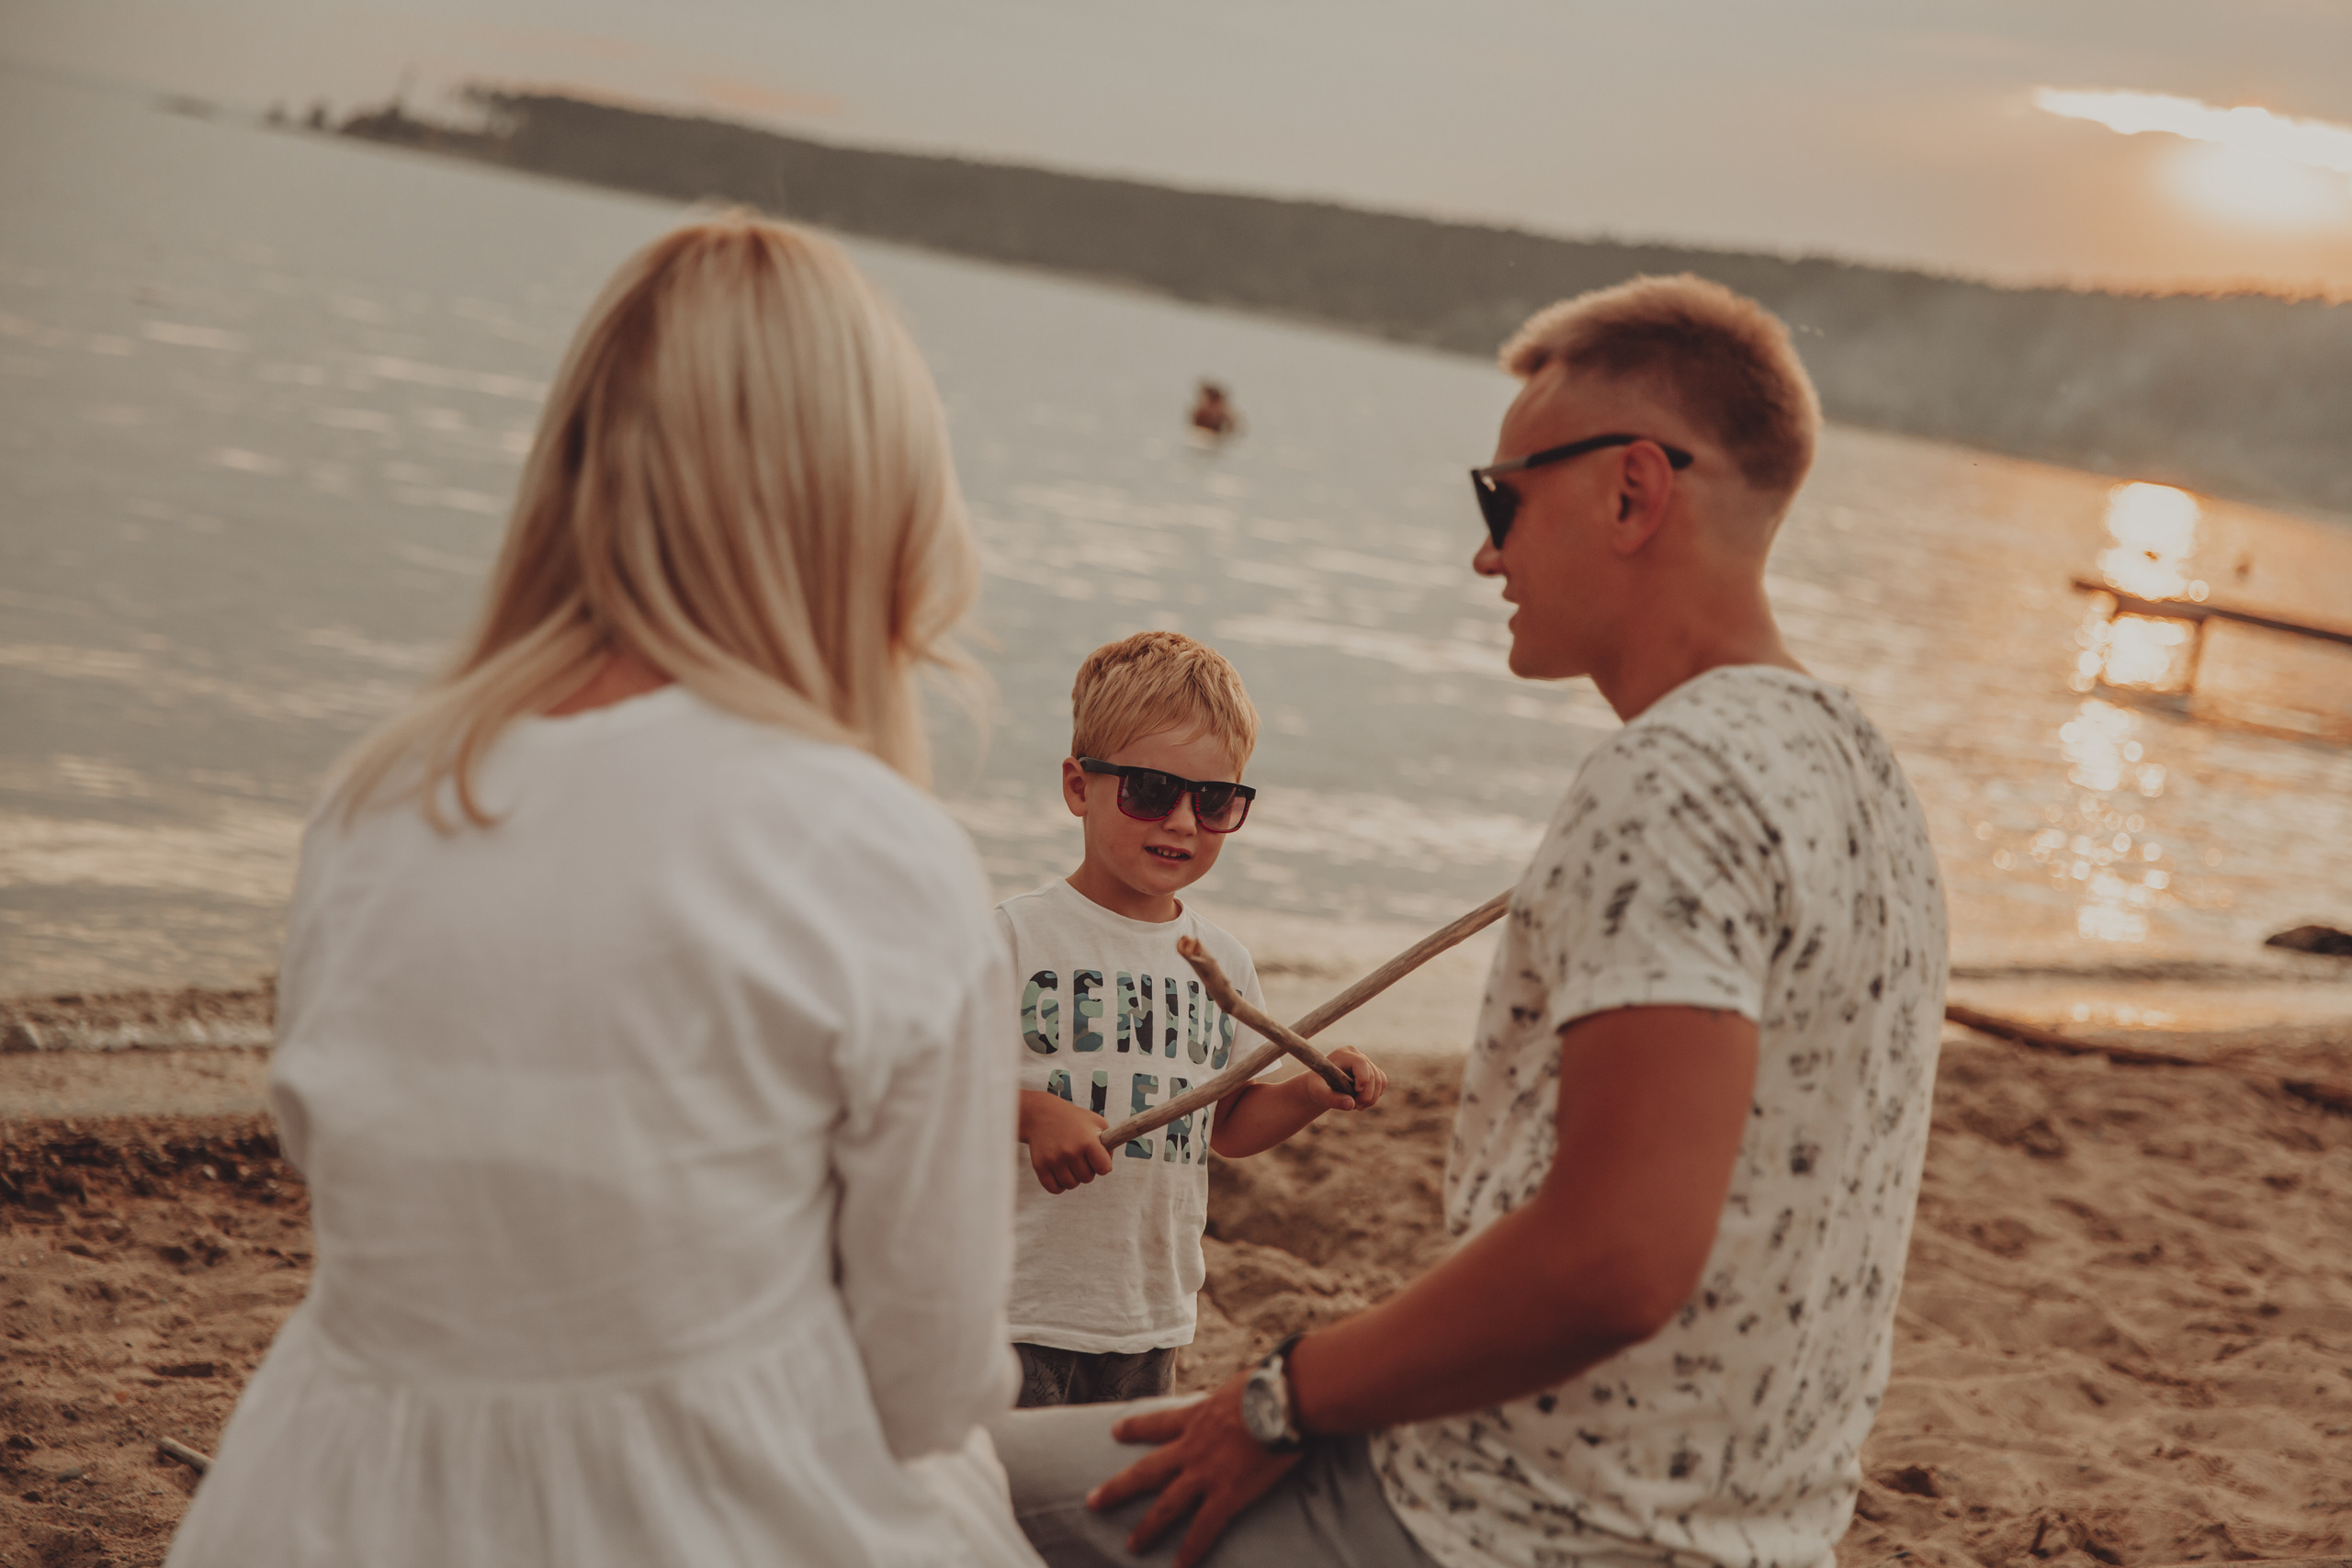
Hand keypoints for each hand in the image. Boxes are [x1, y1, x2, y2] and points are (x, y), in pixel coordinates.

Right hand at [1020, 1091, 1114, 1193]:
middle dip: (1086, 1169)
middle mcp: (1070, 1151)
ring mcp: (1054, 1160)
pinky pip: (1054, 1189)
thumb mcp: (1097, 1123)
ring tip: (1069, 1162)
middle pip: (1087, 1178)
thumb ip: (1109, 1143)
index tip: (1097, 1158)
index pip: (1104, 1169)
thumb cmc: (1074, 1120)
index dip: (1102, 1165)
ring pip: (1071, 1185)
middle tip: (1080, 1156)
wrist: (1042, 1114)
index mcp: (1087, 1141)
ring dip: (1073, 1177)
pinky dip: (1059, 1185)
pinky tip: (1060, 1172)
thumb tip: (1108, 1165)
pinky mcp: (1040, 1166)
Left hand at [1088, 1373, 1300, 1565]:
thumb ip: (1234, 1397)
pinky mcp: (1227, 1494)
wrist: (1284, 1399)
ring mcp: (1206, 1473)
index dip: (1135, 1427)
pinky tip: (1179, 1566)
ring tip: (1131, 1546)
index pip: (1158, 1422)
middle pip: (1146, 1471)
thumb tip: (1248, 1394)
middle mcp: (1192, 1446)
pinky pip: (1204, 1528)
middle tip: (1092, 1502)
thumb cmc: (1271, 1384)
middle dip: (1118, 1488)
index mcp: (1196, 1415)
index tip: (1115, 1431)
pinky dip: (1191, 1549)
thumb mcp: (1240, 1384)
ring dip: (1147, 1528)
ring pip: (1166, 1506)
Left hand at [1298, 1047, 1386, 1114]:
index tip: (1355, 1093)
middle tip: (1355, 1106)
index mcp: (1343, 1055)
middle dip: (1367, 1095)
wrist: (1319, 1086)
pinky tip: (1361, 1101)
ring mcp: (1366, 1062)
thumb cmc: (1317, 1087)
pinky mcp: (1372, 1071)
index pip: (1361, 1062)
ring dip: (1371, 1098)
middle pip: (1373, 1074)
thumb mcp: (1319, 1093)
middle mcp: (1357, 1055)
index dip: (1363, 1079)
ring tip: (1357, 1105)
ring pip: (1380, 1081)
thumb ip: (1333, 1099)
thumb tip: (1350, 1104)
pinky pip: (1381, 1084)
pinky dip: (1374, 1096)